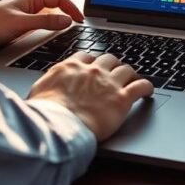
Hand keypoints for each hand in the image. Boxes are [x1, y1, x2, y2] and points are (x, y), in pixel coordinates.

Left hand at [0, 0, 84, 52]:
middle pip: (56, 7)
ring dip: (58, 23)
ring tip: (68, 31)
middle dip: (68, 14)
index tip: (80, 19)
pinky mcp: (20, 25)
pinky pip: (40, 25)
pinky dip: (49, 30)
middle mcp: (30, 5)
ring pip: (49, 17)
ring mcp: (25, 15)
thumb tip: (67, 21)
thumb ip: (45, 23)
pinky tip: (50, 37)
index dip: (72, 8)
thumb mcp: (21, 23)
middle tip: (78, 25)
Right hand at [28, 52, 154, 140]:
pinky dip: (147, 87)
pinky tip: (148, 91)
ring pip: (127, 69)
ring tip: (132, 80)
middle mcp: (92, 71)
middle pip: (109, 59)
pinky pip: (141, 86)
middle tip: (115, 73)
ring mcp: (109, 83)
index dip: (92, 62)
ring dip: (130, 74)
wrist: (56, 128)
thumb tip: (43, 90)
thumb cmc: (43, 115)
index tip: (94, 67)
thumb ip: (46, 86)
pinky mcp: (122, 99)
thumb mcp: (37, 93)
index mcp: (70, 68)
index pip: (86, 56)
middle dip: (113, 65)